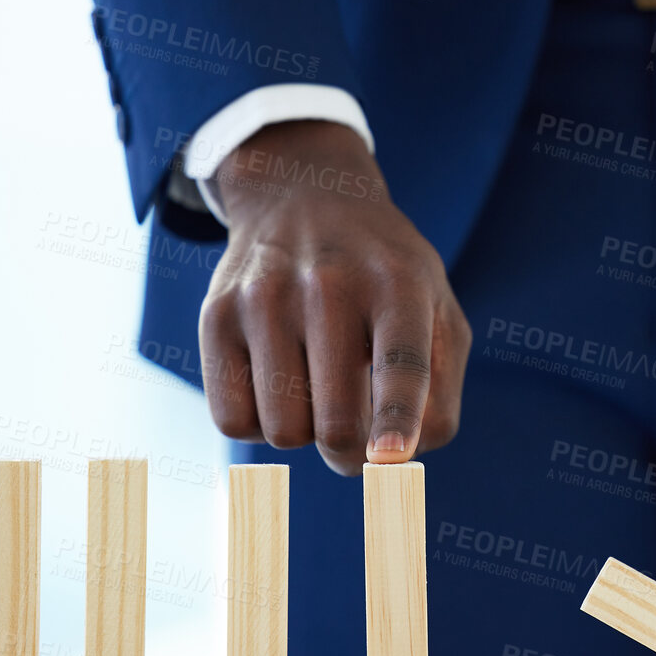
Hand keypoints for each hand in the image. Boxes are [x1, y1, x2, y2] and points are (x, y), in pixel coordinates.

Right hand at [197, 120, 471, 474]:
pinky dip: (259, 425)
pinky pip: (232, 421)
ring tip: (317, 390)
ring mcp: (265, 297)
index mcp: (398, 284)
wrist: (306, 196)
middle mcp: (329, 284)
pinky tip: (278, 385)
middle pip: (337, 422)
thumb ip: (440, 387)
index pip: (399, 361)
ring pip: (284, 431)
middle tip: (358, 438)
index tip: (389, 457)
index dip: (396, 416)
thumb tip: (399, 458)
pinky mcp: (216, 315)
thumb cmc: (386, 276)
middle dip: (352, 452)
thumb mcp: (437, 309)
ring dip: (306, 434)